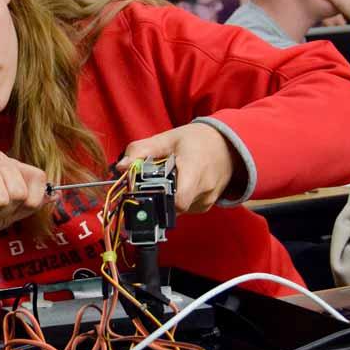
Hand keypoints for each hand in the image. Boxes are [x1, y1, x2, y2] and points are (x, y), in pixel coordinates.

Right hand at [0, 151, 46, 238]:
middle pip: (20, 194)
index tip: (12, 206)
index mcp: (13, 166)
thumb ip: (30, 204)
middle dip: (4, 210)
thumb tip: (56, 196)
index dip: (29, 201)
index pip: (39, 180)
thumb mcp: (8, 212)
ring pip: (1, 201)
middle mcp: (0, 160)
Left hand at [115, 123, 236, 213]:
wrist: (228, 146)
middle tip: (152, 182)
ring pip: (176, 210)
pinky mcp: (206, 206)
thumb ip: (141, 151)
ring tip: (169, 180)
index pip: (178, 200)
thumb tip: (120, 167)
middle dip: (157, 198)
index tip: (146, 189)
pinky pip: (184, 209)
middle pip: (171, 207)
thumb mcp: (167, 139)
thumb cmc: (197, 140)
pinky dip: (176, 200)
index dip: (158, 200)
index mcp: (194, 169)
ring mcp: (207, 200)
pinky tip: (178, 185)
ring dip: (166, 199)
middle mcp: (203, 189)